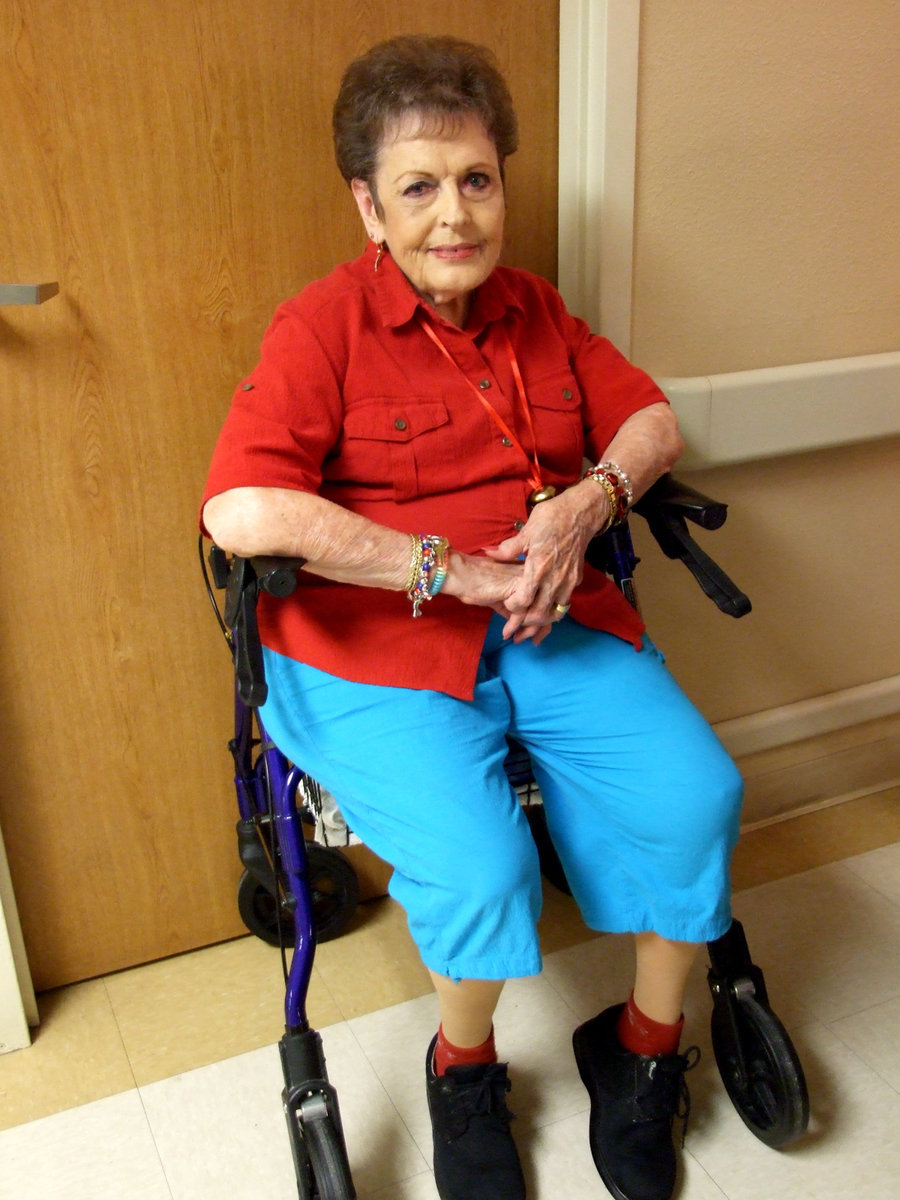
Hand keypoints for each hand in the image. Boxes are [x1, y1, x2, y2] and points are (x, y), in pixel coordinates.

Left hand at [483, 483, 609, 640]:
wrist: (582, 513)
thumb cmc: (552, 518)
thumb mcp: (527, 530)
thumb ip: (508, 548)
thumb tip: (488, 553)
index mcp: (538, 568)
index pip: (523, 600)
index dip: (513, 608)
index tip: (506, 606)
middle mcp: (554, 579)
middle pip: (539, 613)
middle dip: (525, 626)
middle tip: (513, 634)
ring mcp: (567, 581)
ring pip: (554, 612)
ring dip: (541, 623)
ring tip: (529, 632)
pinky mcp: (575, 579)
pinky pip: (564, 603)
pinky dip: (554, 612)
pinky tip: (545, 612)